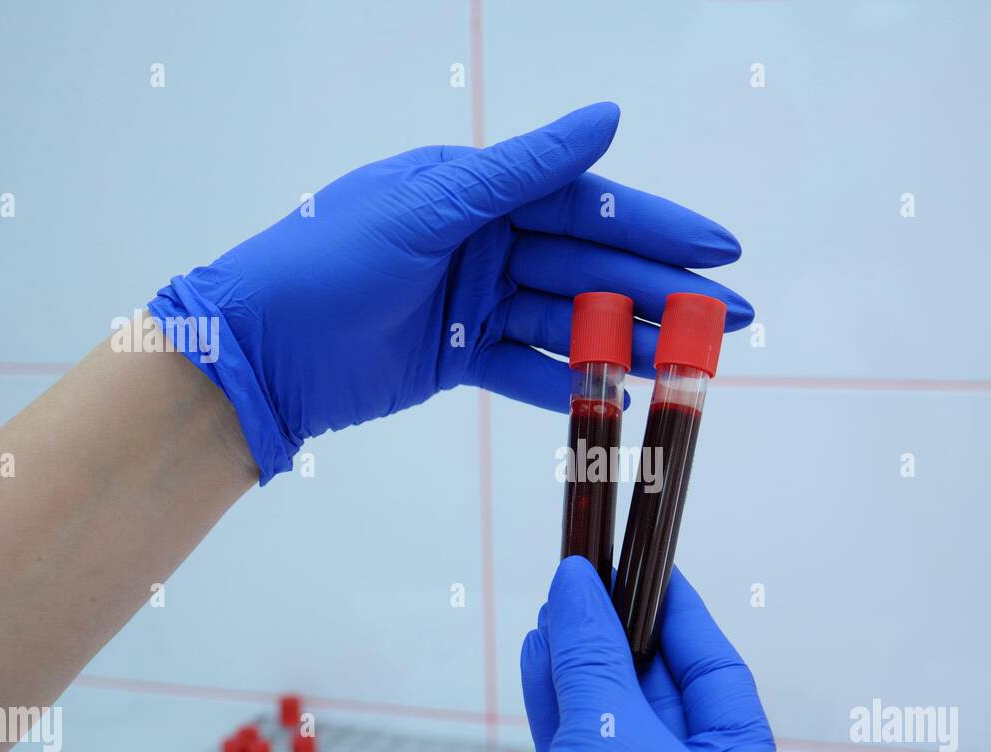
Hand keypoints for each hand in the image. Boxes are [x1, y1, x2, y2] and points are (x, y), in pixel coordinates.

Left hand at [147, 102, 752, 482]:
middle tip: (735, 317)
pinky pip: (529, 366)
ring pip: (570, 321)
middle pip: (591, 267)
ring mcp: (474, 300)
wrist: (255, 351)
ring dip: (632, 340)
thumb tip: (607, 117)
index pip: (585, 206)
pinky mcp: (459, 354)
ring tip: (697, 360)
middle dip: (663, 292)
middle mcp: (483, 240)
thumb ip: (521, 170)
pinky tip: (625, 394)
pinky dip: (573, 381)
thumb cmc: (324, 259)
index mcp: (476, 191)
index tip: (719, 249)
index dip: (656, 227)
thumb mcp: (427, 204)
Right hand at [450, 558, 791, 751]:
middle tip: (594, 582)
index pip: (721, 680)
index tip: (653, 570)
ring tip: (560, 607)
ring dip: (584, 664)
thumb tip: (582, 588)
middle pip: (666, 696)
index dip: (683, 618)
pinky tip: (540, 657)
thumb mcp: (608, 745)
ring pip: (617, 722)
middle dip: (623, 637)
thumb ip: (595, 657)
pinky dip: (559, 703)